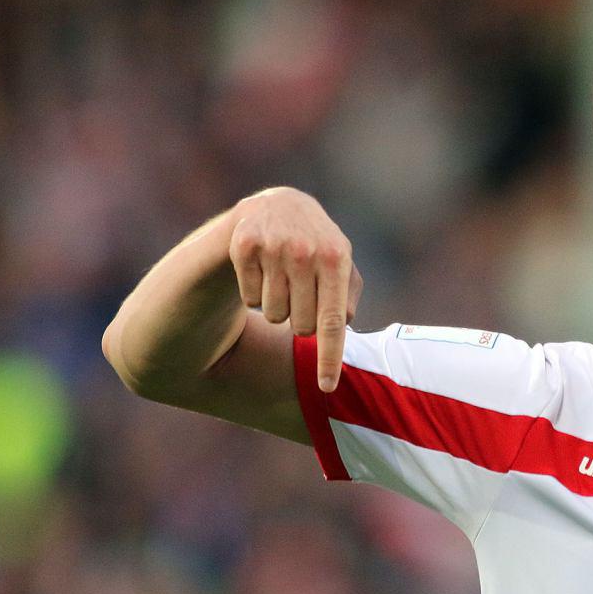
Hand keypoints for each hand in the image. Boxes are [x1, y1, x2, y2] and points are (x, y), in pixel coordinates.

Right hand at [227, 187, 362, 391]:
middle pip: (301, 326)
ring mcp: (273, 246)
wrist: (278, 206)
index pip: (333, 321)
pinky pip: (249, 299)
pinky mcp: (243, 245)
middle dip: (301, 320)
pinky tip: (262, 269)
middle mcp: (306, 251)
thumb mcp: (341, 262)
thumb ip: (349, 295)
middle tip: (300, 292)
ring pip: (274, 315)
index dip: (329, 358)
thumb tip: (344, 326)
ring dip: (277, 306)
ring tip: (282, 277)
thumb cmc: (317, 245)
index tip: (327, 387)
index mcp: (336, 257)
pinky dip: (255, 292)